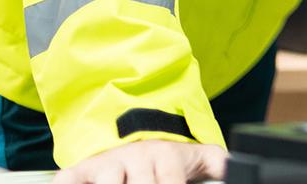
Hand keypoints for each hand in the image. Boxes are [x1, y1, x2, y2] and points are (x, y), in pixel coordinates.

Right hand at [52, 139, 227, 183]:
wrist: (129, 127)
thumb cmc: (165, 155)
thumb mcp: (196, 156)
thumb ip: (218, 163)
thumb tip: (238, 167)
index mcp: (164, 157)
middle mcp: (135, 158)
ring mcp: (107, 164)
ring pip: (109, 183)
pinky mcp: (81, 169)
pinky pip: (68, 181)